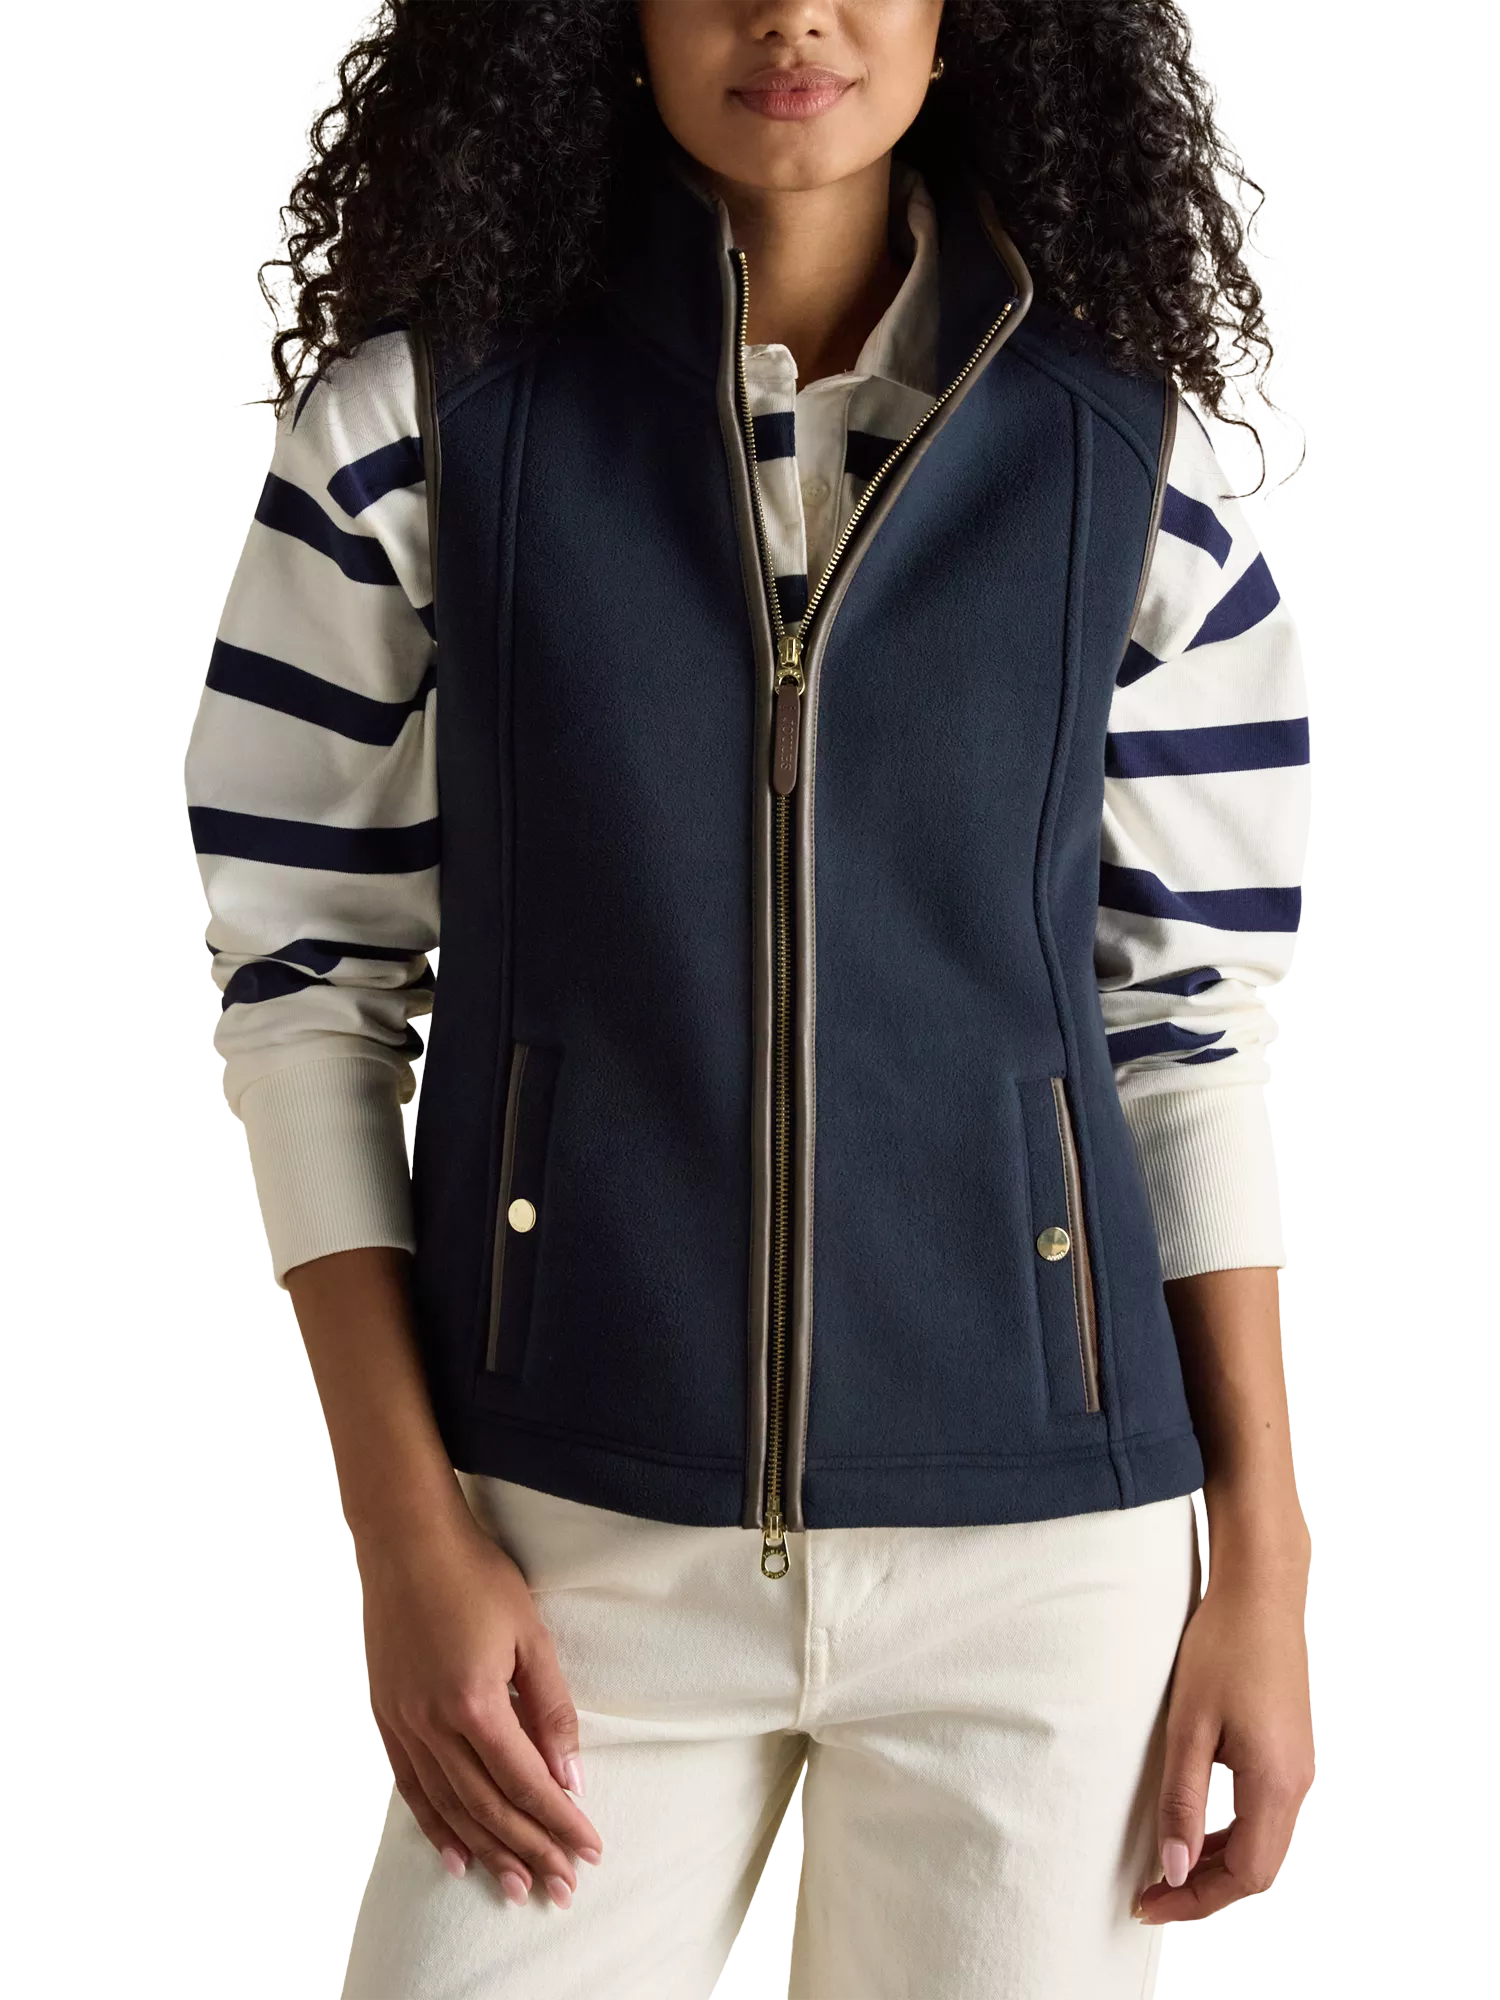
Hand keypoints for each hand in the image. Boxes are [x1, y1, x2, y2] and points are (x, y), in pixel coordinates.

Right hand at [356, 1514, 603, 1908]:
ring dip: (487, 1850)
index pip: (525, 1782)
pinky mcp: (385, 1716)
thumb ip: (550, 1708)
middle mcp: (433, 1724)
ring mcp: (404, 1723)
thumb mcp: (529, 1634)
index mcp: (475, 1703)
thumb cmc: (476, 1576)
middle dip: (530, 1849)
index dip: (559, 1821)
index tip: (589, 1850)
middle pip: (488, 1807)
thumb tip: (569, 1775)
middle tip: (562, 1887)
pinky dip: (435, 1826)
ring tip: (516, 1886)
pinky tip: (457, 1854)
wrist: (405, 1540)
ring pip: (449, 1806)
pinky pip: (411, 1787)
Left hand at [1138, 1535, 1313, 1923]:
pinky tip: (1195, 1825)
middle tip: (1149, 1893)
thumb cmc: (1224, 1647)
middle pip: (1257, 1868)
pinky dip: (1230, 1834)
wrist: (1261, 1590)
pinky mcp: (1290, 1749)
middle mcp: (1298, 1784)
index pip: (1245, 1876)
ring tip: (1165, 1866)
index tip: (1148, 1903)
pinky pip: (1264, 1814)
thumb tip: (1173, 1868)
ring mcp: (1298, 1767)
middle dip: (1203, 1890)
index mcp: (1277, 1784)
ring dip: (1216, 1863)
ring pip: (1262, 1843)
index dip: (1195, 1900)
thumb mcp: (1190, 1726)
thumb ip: (1182, 1800)